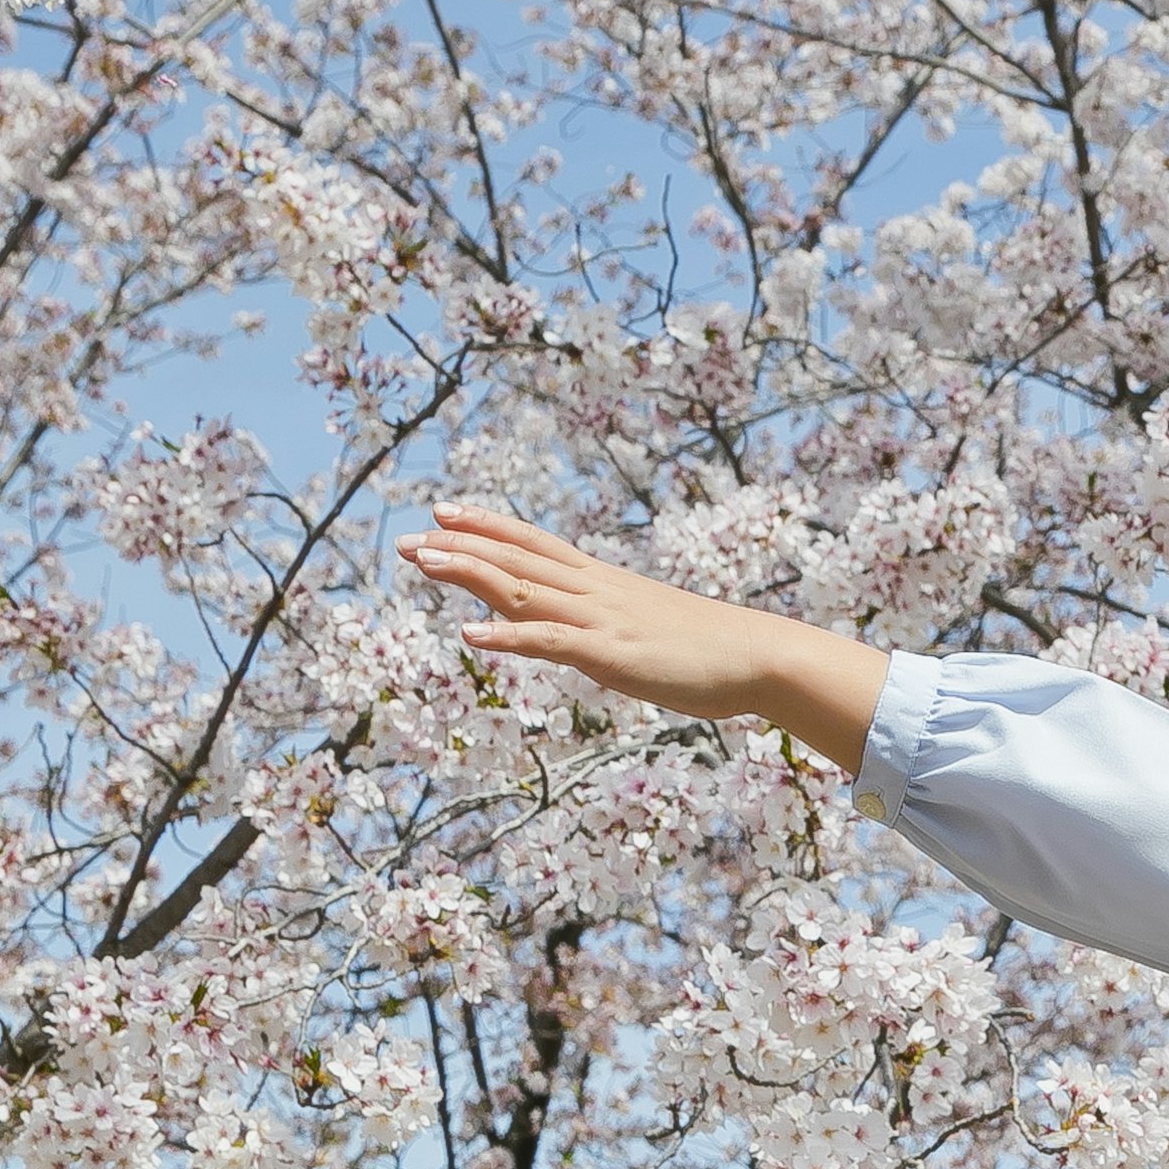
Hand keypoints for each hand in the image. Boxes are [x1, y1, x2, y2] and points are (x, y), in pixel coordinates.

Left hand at [396, 503, 889, 771]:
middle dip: (460, 547)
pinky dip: (506, 638)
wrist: (760, 655)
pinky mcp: (610, 654)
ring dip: (469, 574)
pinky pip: (549, 642)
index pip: (534, 545)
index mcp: (603, 583)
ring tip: (422, 561)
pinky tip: (469, 637)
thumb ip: (617, 626)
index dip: (488, 527)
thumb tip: (599, 636)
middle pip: (517, 560)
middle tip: (408, 540)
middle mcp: (595, 591)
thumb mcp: (653, 627)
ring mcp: (600, 620)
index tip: (444, 513)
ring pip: (522, 590)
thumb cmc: (712, 649)